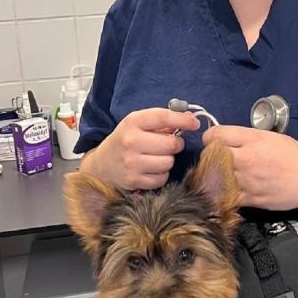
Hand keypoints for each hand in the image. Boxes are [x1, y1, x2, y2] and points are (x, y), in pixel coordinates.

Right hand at [83, 109, 198, 189]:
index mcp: (132, 122)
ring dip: (168, 161)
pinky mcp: (133, 180)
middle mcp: (130, 141)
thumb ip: (162, 122)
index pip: (163, 117)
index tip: (194, 123)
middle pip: (171, 144)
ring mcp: (131, 162)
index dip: (183, 120)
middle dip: (176, 145)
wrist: (102, 165)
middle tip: (170, 145)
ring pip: (169, 162)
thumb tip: (190, 119)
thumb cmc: (126, 141)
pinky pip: (162, 178)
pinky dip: (161, 175)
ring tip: (156, 158)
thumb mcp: (138, 125)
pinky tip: (151, 170)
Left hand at [202, 126, 297, 210]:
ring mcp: (248, 181)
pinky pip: (228, 195)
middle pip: (212, 156)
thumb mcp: (271, 137)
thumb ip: (246, 138)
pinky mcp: (251, 199)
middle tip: (216, 160)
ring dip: (216, 176)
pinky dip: (226, 192)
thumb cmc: (295, 155)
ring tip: (223, 175)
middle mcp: (248, 159)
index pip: (216, 135)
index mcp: (253, 140)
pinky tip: (230, 189)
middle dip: (211, 156)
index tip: (213, 142)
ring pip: (217, 177)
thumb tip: (226, 141)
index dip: (210, 138)